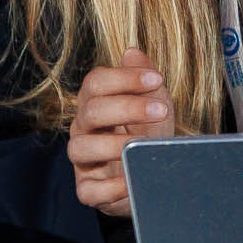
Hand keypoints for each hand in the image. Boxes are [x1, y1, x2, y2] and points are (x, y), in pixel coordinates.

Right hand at [68, 46, 173, 219]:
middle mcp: (83, 129)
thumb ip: (145, 79)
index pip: (96, 82)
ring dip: (113, 146)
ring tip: (142, 146)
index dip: (124, 78)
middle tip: (161, 110)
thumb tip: (133, 52)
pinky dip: (110, 187)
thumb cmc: (147, 135)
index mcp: (95, 103)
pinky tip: (131, 180)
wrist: (150, 174)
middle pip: (91, 111)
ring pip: (81, 148)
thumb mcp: (154, 105)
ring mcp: (83, 160)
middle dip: (127, 108)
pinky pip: (89, 190)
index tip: (156, 79)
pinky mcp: (87, 189)